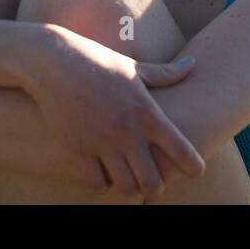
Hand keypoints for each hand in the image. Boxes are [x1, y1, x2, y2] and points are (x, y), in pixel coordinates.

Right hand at [26, 25, 205, 199]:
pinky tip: (105, 169)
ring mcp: (101, 143)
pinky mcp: (78, 150)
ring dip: (131, 186)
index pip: (182, 151)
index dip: (194, 166)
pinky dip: (104, 181)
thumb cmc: (97, 60)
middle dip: (157, 185)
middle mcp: (127, 132)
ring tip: (130, 175)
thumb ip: (165, 73)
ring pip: (126, 188)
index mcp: (146, 112)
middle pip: (153, 182)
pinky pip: (98, 183)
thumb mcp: (134, 67)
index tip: (195, 169)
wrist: (54, 61)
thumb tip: (192, 63)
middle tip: (155, 178)